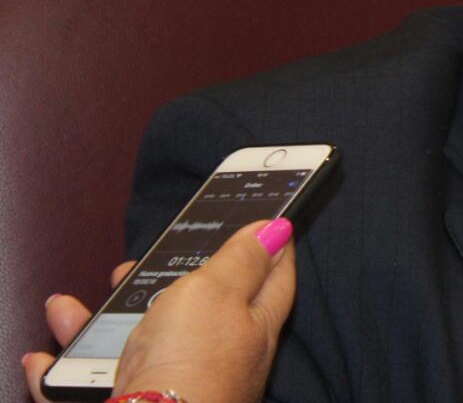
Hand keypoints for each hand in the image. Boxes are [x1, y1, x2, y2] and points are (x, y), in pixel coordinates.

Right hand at [24, 219, 295, 402]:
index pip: (273, 274)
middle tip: (134, 266)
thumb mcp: (217, 292)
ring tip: (69, 307)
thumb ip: (241, 261)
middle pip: (195, 308)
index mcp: (253, 323)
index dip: (267, 245)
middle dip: (162, 283)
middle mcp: (220, 356)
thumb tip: (278, 230)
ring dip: (101, 323)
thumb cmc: (191, 364)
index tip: (260, 220)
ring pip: (137, 343)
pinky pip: (99, 382)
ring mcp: (178, 384)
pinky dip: (68, 370)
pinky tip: (44, 360)